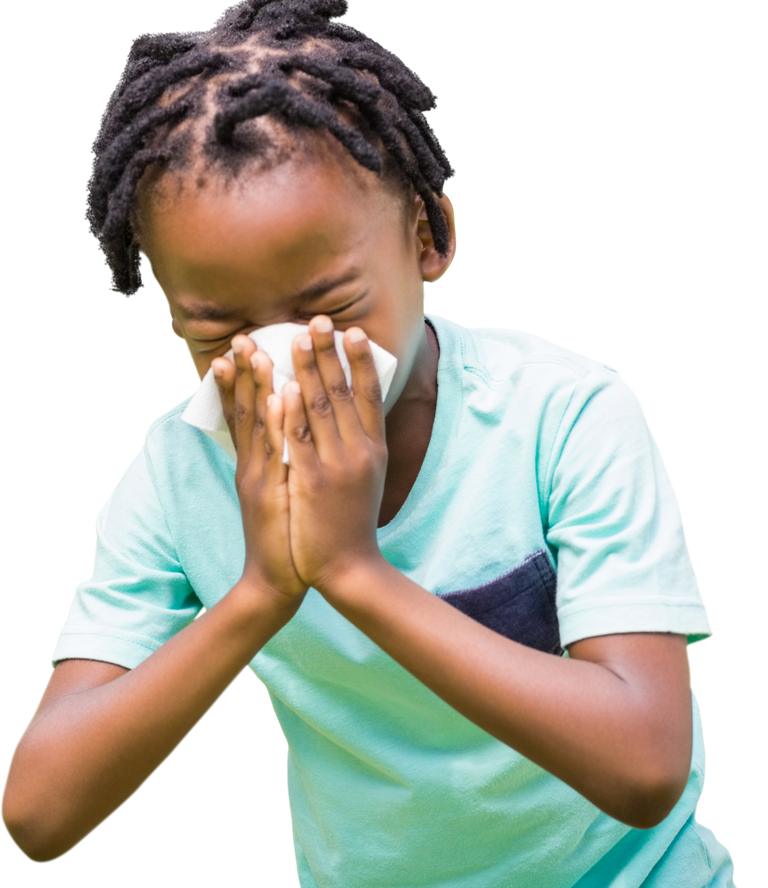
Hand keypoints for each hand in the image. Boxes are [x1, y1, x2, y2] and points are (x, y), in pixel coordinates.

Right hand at [212, 335, 307, 610]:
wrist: (275, 580)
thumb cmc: (284, 535)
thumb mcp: (276, 493)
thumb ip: (277, 463)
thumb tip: (286, 436)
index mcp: (254, 464)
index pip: (243, 414)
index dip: (239, 381)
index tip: (239, 347)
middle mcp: (252, 466)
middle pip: (246, 411)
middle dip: (243, 372)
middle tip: (241, 336)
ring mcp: (260, 479)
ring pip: (257, 425)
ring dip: (255, 386)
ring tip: (254, 351)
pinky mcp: (272, 494)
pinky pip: (276, 452)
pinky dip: (276, 423)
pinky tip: (279, 397)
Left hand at [282, 315, 388, 595]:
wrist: (348, 569)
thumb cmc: (352, 524)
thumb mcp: (367, 480)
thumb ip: (360, 447)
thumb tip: (353, 415)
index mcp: (373, 450)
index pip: (369, 396)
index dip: (362, 361)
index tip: (353, 331)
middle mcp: (358, 452)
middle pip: (342, 393)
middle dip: (329, 353)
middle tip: (318, 319)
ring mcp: (334, 466)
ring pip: (318, 409)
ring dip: (306, 369)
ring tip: (294, 337)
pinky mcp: (310, 483)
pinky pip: (298, 441)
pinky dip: (291, 412)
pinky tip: (282, 386)